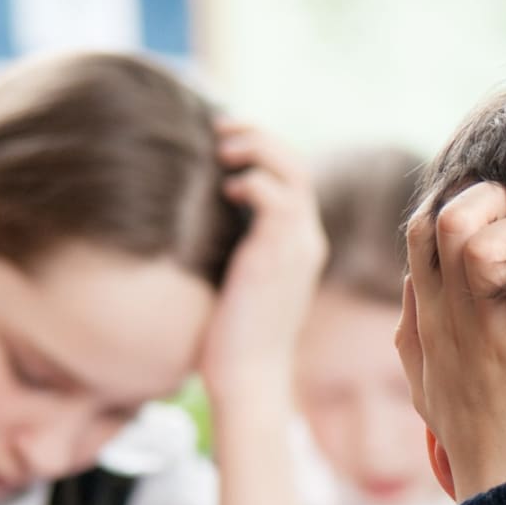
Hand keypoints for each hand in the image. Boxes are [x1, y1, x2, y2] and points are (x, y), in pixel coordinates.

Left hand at [200, 120, 326, 400]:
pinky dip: (250, 180)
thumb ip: (233, 248)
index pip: (293, 180)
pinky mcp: (277, 254)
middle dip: (259, 136)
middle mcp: (307, 241)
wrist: (247, 377)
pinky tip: (224, 187)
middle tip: (220, 127)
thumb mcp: (237, 283)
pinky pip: (273, 196)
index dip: (263, 151)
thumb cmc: (233, 339)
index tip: (226, 141)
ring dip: (255, 148)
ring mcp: (297, 246)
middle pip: (297, 164)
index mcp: (300, 246)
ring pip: (291, 171)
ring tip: (222, 146)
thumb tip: (198, 218)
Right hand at [397, 182, 505, 500]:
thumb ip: (412, 333)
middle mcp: (456, 325)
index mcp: (430, 324)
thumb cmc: (478, 441)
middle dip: (492, 201)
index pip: (421, 232)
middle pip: (449, 223)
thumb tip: (410, 283)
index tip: (496, 218)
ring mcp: (494, 341)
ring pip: (487, 250)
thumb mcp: (426, 389)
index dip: (456, 204)